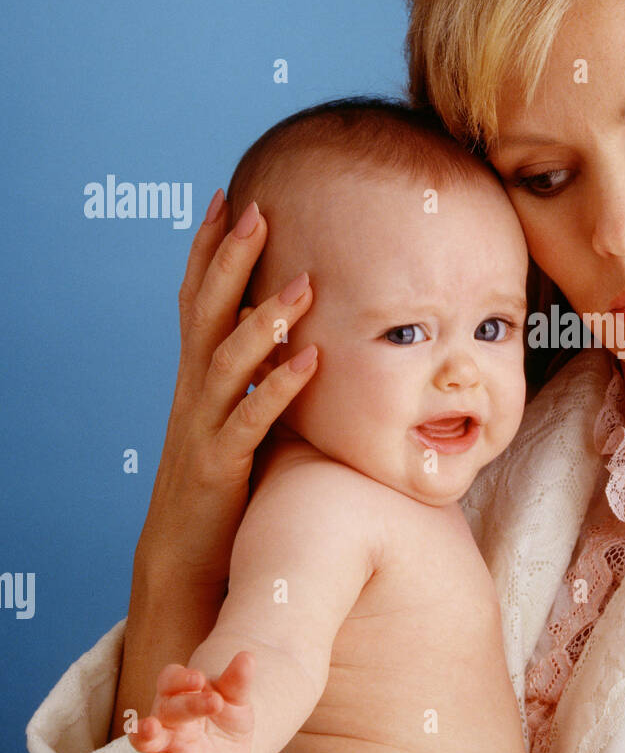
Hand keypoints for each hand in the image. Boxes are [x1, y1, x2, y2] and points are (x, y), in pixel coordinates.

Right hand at [113, 191, 318, 741]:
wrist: (186, 555)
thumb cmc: (221, 481)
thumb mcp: (237, 416)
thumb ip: (258, 376)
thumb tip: (300, 337)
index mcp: (198, 376)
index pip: (199, 299)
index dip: (209, 249)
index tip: (229, 197)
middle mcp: (193, 392)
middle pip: (206, 313)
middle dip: (230, 260)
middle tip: (256, 210)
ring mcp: (202, 427)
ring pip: (227, 362)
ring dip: (263, 319)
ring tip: (302, 283)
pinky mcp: (219, 467)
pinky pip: (251, 421)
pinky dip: (280, 388)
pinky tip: (311, 359)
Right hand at [130, 654, 255, 752]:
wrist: (236, 747)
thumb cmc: (228, 713)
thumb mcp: (236, 696)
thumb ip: (238, 680)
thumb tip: (247, 656)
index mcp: (179, 691)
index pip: (170, 679)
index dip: (181, 678)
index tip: (199, 679)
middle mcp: (167, 715)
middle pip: (167, 706)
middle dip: (186, 704)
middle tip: (214, 702)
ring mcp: (168, 742)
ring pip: (146, 737)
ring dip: (143, 733)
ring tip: (150, 728)